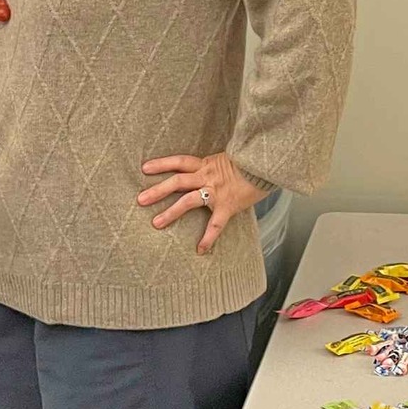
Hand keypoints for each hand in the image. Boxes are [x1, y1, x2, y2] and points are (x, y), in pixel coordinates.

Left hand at [138, 153, 264, 255]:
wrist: (267, 164)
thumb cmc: (251, 161)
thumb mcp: (230, 158)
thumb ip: (216, 167)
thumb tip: (209, 173)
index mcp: (207, 164)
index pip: (180, 161)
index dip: (162, 164)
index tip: (144, 168)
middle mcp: (208, 176)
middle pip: (177, 181)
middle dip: (157, 190)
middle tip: (140, 199)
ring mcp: (216, 191)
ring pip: (188, 200)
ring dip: (171, 212)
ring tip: (156, 223)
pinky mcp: (227, 205)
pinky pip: (215, 224)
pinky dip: (208, 238)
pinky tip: (200, 250)